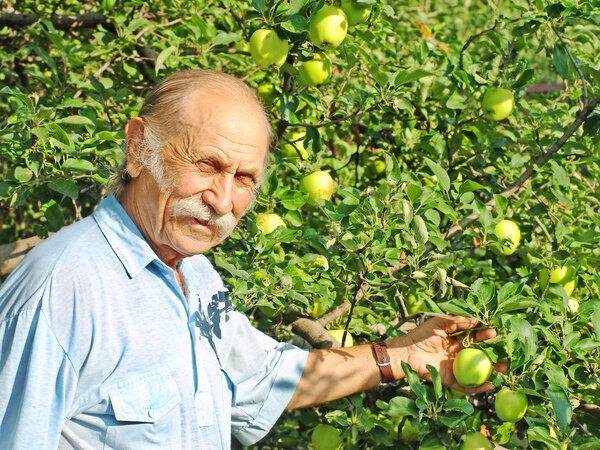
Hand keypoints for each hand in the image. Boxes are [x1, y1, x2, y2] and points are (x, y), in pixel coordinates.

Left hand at [387, 315, 506, 392]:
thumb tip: (476, 320)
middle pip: (480, 356)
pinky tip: (490, 383)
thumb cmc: (420, 335)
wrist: (406, 352)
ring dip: (492, 371)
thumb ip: (457, 322)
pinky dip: (478, 386)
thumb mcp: (439, 324)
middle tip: (508, 353)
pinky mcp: (450, 380)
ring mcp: (455, 368)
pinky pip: (467, 385)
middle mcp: (458, 355)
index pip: (475, 338)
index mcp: (456, 341)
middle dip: (495, 355)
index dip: (485, 335)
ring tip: (505, 369)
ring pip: (477, 371)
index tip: (495, 331)